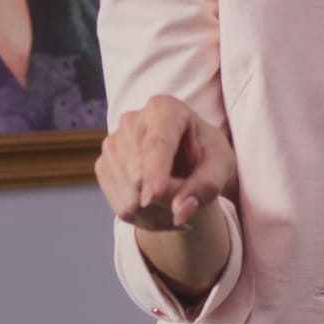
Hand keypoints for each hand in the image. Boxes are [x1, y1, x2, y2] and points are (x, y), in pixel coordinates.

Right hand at [95, 94, 236, 231]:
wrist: (184, 160)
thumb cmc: (205, 155)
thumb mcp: (220, 165)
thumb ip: (206, 186)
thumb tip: (180, 211)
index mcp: (164, 109)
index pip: (157, 144)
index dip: (154, 172)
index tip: (152, 197)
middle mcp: (131, 120)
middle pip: (140, 175)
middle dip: (166, 198)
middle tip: (187, 198)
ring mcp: (112, 142)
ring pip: (130, 195)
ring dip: (157, 210)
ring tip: (174, 198)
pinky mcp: (103, 165)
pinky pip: (121, 206)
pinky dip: (143, 214)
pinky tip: (156, 202)